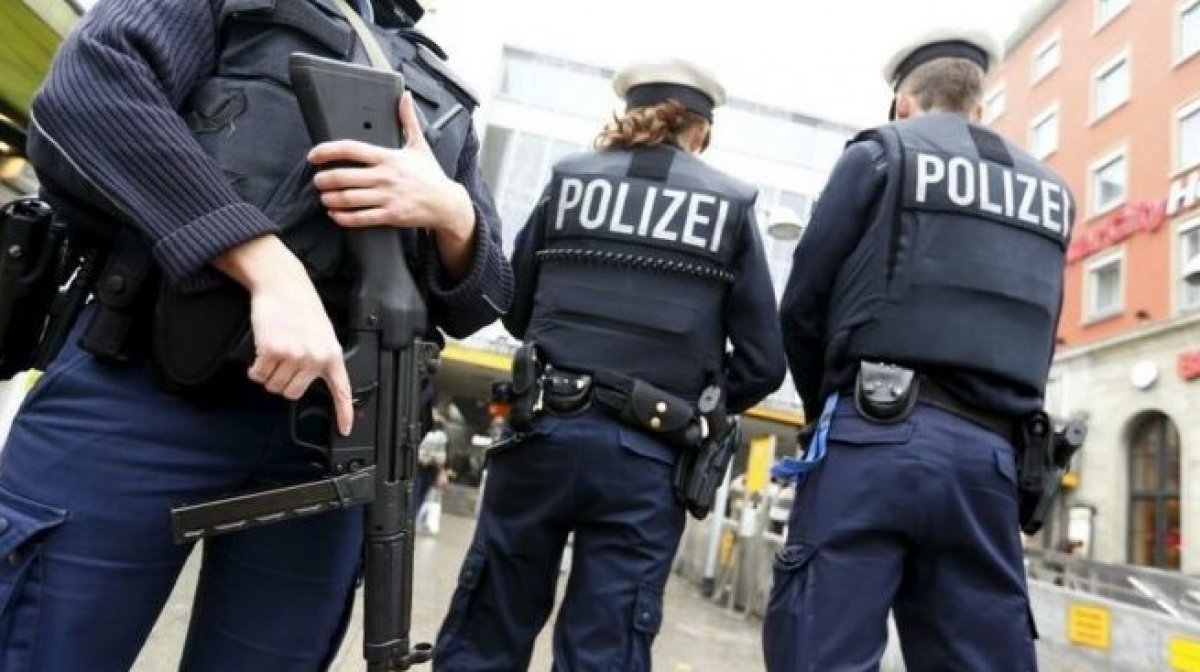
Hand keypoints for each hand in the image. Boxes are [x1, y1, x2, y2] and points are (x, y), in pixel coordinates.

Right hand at [213, 236, 353, 435]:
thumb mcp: (322, 333)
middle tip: (282, 362)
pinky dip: (255, 369)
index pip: (341, 390)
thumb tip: (311, 379)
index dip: (344, 413)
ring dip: (267, 375)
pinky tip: (261, 353)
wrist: (283, 285)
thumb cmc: (301, 307)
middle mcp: (315, 358)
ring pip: (274, 386)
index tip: (345, 430)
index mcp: (332, 355)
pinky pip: (259, 375)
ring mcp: (293, 356)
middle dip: (282, 383)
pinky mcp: (272, 351)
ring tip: (273, 352)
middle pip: (292, 393)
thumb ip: (321, 357)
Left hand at [308, 91, 473, 237]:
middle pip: (343, 176)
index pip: (351, 149)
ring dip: (330, 198)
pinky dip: (342, 217)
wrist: (447, 204)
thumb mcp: (419, 145)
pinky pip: (360, 218)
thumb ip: (408, 120)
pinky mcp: (390, 215)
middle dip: (323, 179)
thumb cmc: (431, 175)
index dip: (327, 151)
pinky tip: (335, 214)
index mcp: (388, 157)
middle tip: (318, 180)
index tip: (314, 155)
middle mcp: (385, 176)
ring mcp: (387, 197)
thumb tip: (406, 96)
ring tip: (325, 196)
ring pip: (348, 199)